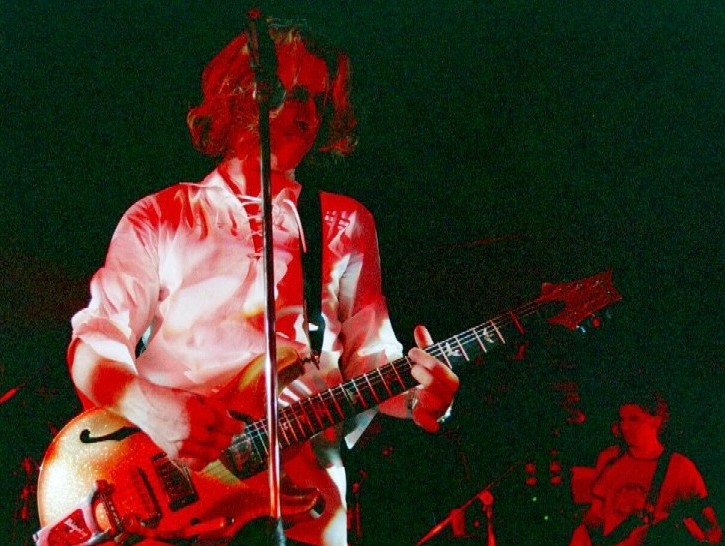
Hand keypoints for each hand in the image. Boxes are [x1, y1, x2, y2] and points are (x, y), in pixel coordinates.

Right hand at [127, 380, 244, 469]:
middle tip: (228, 431)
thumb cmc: (169, 397)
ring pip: (213, 454)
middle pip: (222, 441)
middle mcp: (190, 432)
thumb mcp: (195, 397)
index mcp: (197, 414)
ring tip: (216, 438)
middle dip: (228, 435)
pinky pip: (198, 463)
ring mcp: (182, 445)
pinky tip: (205, 450)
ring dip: (218, 447)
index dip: (236, 426)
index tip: (240, 426)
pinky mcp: (175, 454)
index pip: (226, 425)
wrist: (143, 405)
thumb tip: (230, 419)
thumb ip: (214, 408)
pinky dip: (205, 458)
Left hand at [407, 325, 459, 431]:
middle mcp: (445, 395)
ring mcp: (436, 409)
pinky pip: (431, 425)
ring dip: (427, 395)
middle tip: (412, 369)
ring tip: (414, 388)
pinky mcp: (424, 420)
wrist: (397, 393)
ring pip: (441, 406)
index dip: (432, 363)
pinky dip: (424, 419)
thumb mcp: (417, 359)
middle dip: (430, 378)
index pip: (448, 374)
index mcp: (446, 379)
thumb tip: (420, 328)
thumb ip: (421, 346)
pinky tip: (414, 408)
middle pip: (449, 390)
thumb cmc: (412, 374)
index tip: (411, 351)